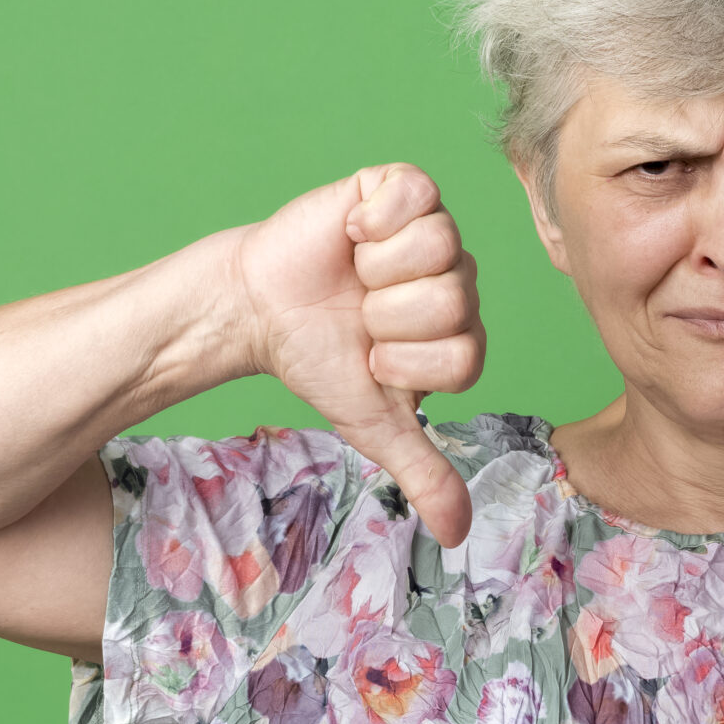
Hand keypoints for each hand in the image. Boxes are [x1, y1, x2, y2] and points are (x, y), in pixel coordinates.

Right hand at [229, 163, 485, 545]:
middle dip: (388, 317)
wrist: (258, 312)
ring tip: (355, 275)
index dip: (407, 362)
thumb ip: (423, 474)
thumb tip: (455, 535)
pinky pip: (416, 194)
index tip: (374, 358)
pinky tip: (353, 234)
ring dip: (378, 271)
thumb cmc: (320, 361)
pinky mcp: (399, 188)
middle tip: (360, 315)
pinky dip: (375, 219)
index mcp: (462, 333)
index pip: (465, 353)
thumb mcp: (373, 424)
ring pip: (439, 246)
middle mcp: (458, 279)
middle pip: (454, 300)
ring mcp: (432, 230)